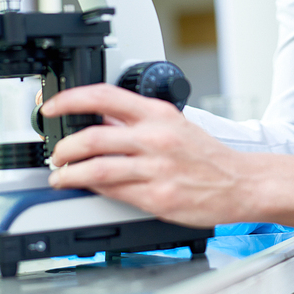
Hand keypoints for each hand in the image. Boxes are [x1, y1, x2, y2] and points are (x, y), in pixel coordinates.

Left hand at [40, 84, 252, 226]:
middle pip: (93, 137)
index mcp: (158, 114)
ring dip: (69, 174)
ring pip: (97, 169)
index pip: (104, 96)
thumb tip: (100, 120)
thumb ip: (138, 121)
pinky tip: (86, 190)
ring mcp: (156, 169)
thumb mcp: (174, 124)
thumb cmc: (207, 155)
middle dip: (64, 147)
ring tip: (60, 176)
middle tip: (56, 153)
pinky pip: (113, 193)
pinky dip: (92, 191)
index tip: (53, 107)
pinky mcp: (157, 197)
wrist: (240, 182)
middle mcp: (155, 138)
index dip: (71, 100)